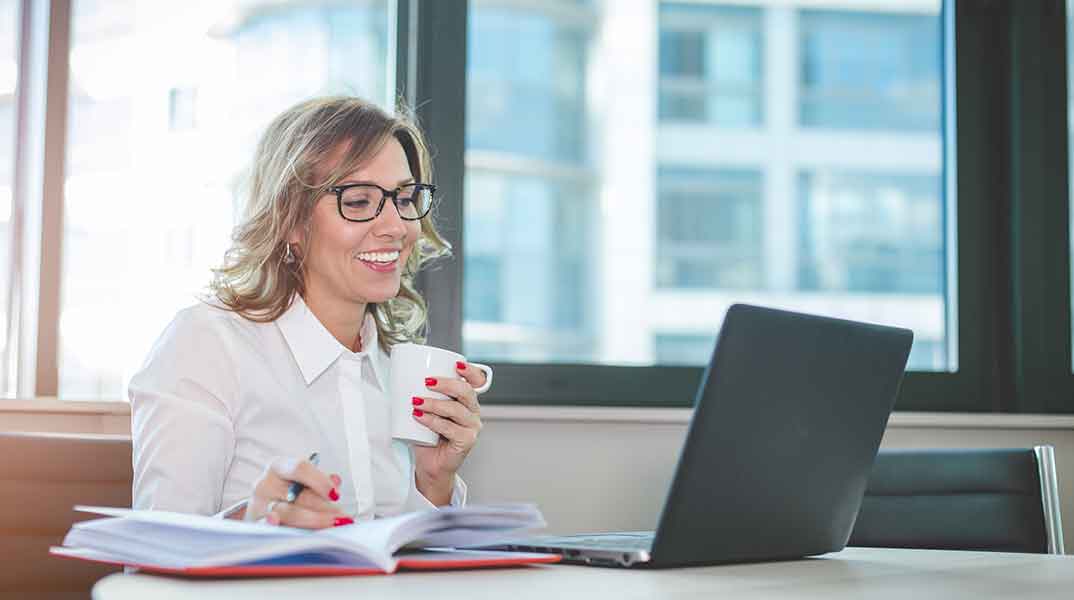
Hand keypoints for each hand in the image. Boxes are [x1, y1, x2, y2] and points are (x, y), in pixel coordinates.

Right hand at [244, 456, 351, 528]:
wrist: (264, 504)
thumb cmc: (289, 489)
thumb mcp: (303, 479)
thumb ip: (320, 479)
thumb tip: (335, 481)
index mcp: (279, 466)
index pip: (300, 468)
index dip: (320, 481)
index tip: (336, 495)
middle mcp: (265, 484)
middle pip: (297, 496)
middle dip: (323, 508)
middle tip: (343, 518)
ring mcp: (258, 505)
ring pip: (289, 514)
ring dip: (315, 521)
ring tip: (333, 525)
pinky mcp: (257, 525)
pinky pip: (274, 530)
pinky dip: (287, 531)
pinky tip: (300, 536)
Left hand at [411, 361, 485, 502]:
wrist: (431, 465)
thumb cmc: (428, 437)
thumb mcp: (427, 411)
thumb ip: (423, 396)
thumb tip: (402, 378)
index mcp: (467, 401)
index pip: (477, 382)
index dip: (470, 371)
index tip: (456, 365)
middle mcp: (473, 412)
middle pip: (466, 392)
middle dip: (446, 384)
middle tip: (427, 382)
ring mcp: (472, 427)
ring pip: (456, 409)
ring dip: (434, 403)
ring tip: (416, 402)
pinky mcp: (466, 441)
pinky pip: (449, 428)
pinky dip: (432, 421)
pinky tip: (419, 416)